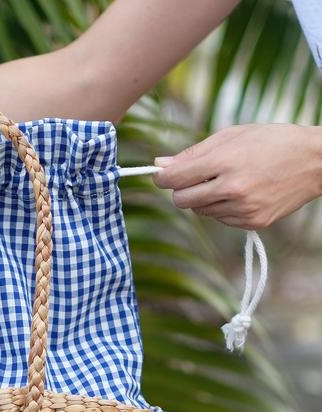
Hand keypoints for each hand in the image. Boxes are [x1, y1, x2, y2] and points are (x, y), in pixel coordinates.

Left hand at [153, 124, 321, 228]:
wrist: (316, 160)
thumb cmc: (271, 142)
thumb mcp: (232, 136)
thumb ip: (193, 153)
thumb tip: (159, 165)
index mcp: (225, 162)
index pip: (174, 179)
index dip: (162, 177)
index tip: (162, 174)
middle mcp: (232, 189)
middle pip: (181, 200)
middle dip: (182, 189)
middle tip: (197, 177)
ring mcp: (243, 208)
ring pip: (200, 211)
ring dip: (204, 198)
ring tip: (228, 181)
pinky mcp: (252, 222)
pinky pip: (220, 219)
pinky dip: (222, 208)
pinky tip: (241, 193)